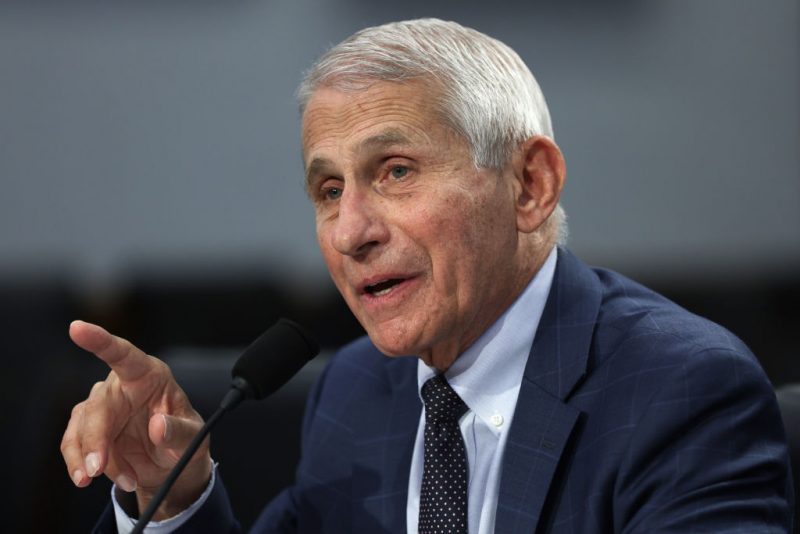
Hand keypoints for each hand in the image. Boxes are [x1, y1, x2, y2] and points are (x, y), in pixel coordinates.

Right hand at [61, 320, 211, 519]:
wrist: (173, 465)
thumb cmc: (186, 439)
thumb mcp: (194, 438)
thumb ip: (179, 431)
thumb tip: (158, 426)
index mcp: (149, 374)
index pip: (123, 354)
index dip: (100, 341)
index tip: (77, 328)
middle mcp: (122, 387)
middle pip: (98, 406)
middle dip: (95, 439)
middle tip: (99, 469)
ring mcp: (103, 408)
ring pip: (81, 428)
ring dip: (89, 457)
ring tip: (121, 479)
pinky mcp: (90, 430)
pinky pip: (74, 444)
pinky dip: (81, 464)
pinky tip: (99, 478)